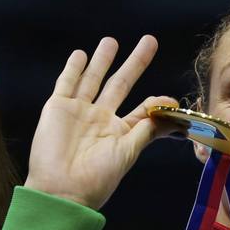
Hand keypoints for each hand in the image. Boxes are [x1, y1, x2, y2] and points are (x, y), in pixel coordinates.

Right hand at [24, 36, 179, 208]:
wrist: (61, 189)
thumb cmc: (97, 177)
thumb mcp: (128, 151)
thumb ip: (148, 127)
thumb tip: (171, 106)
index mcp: (120, 132)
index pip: (142, 109)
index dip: (156, 101)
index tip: (171, 97)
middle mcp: (100, 119)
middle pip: (120, 84)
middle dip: (135, 63)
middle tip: (149, 40)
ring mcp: (78, 111)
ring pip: (93, 79)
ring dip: (102, 60)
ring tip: (111, 41)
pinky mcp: (57, 107)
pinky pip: (66, 83)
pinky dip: (72, 69)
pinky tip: (80, 54)